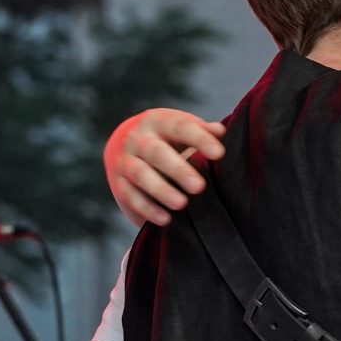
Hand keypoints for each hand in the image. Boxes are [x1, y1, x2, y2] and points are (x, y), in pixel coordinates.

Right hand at [106, 108, 225, 227]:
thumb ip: (202, 132)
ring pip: (141, 175)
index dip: (200, 139)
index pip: (180, 126)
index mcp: (158, 121)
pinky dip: (148, 209)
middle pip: (157, 152)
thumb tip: (221, 132)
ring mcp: (125, 160)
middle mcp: (137, 138)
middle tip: (199, 186)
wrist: (124, 148)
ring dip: (161, 190)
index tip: (219, 153)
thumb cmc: (167, 140)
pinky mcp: (119, 183)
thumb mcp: (182, 131)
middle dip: (178, 170)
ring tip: (181, 204)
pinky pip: (131, 196)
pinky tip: (166, 219)